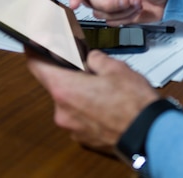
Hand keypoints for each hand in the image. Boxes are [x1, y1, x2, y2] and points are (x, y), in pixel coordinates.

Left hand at [26, 49, 159, 149]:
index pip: (37, 66)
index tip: (35, 44)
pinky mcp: (83, 137)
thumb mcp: (115, 67)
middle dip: (70, 72)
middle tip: (86, 62)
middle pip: (56, 83)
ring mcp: (72, 127)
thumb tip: (91, 59)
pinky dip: (88, 106)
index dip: (35, 51)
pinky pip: (79, 116)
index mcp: (65, 89)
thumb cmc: (132, 102)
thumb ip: (96, 59)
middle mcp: (62, 111)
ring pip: (70, 101)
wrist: (148, 133)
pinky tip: (106, 100)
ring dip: (81, 90)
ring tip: (104, 84)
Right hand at [69, 0, 172, 24]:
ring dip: (120, 10)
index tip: (74, 3)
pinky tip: (137, 8)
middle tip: (126, 0)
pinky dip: (125, 17)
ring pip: (100, 13)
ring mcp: (111, 0)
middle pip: (90, 0)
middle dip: (109, 3)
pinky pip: (111, 21)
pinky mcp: (117, 14)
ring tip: (136, 1)